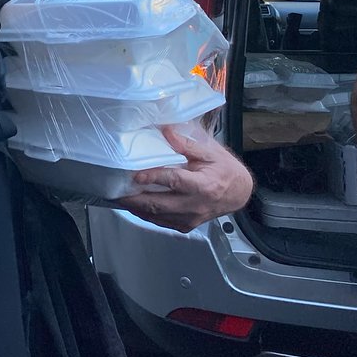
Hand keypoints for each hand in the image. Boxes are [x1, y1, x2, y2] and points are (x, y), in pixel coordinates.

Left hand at [117, 124, 253, 233]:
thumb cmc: (225, 170)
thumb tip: (165, 131)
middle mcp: (196, 205)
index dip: (154, 178)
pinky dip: (146, 215)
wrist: (240, 193)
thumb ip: (186, 144)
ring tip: (119, 199)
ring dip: (137, 209)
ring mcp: (192, 218)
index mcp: (204, 186)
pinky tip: (135, 207)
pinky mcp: (187, 225)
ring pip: (158, 217)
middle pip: (161, 204)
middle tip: (116, 193)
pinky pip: (163, 223)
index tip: (136, 175)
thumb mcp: (210, 153)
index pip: (174, 181)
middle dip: (136, 200)